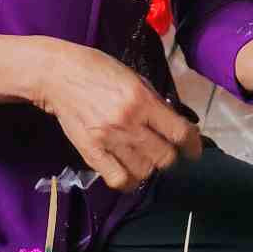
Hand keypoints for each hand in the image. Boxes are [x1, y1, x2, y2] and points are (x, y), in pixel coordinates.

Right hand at [28, 39, 200, 190]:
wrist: (58, 75)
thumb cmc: (99, 70)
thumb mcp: (134, 77)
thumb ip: (155, 101)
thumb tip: (176, 124)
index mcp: (142, 99)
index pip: (179, 132)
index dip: (193, 145)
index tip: (193, 150)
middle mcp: (128, 122)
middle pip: (164, 157)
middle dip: (170, 156)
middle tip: (164, 150)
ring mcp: (108, 139)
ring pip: (144, 171)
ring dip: (149, 167)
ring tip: (144, 158)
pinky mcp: (90, 152)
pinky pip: (118, 179)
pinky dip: (129, 181)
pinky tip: (130, 172)